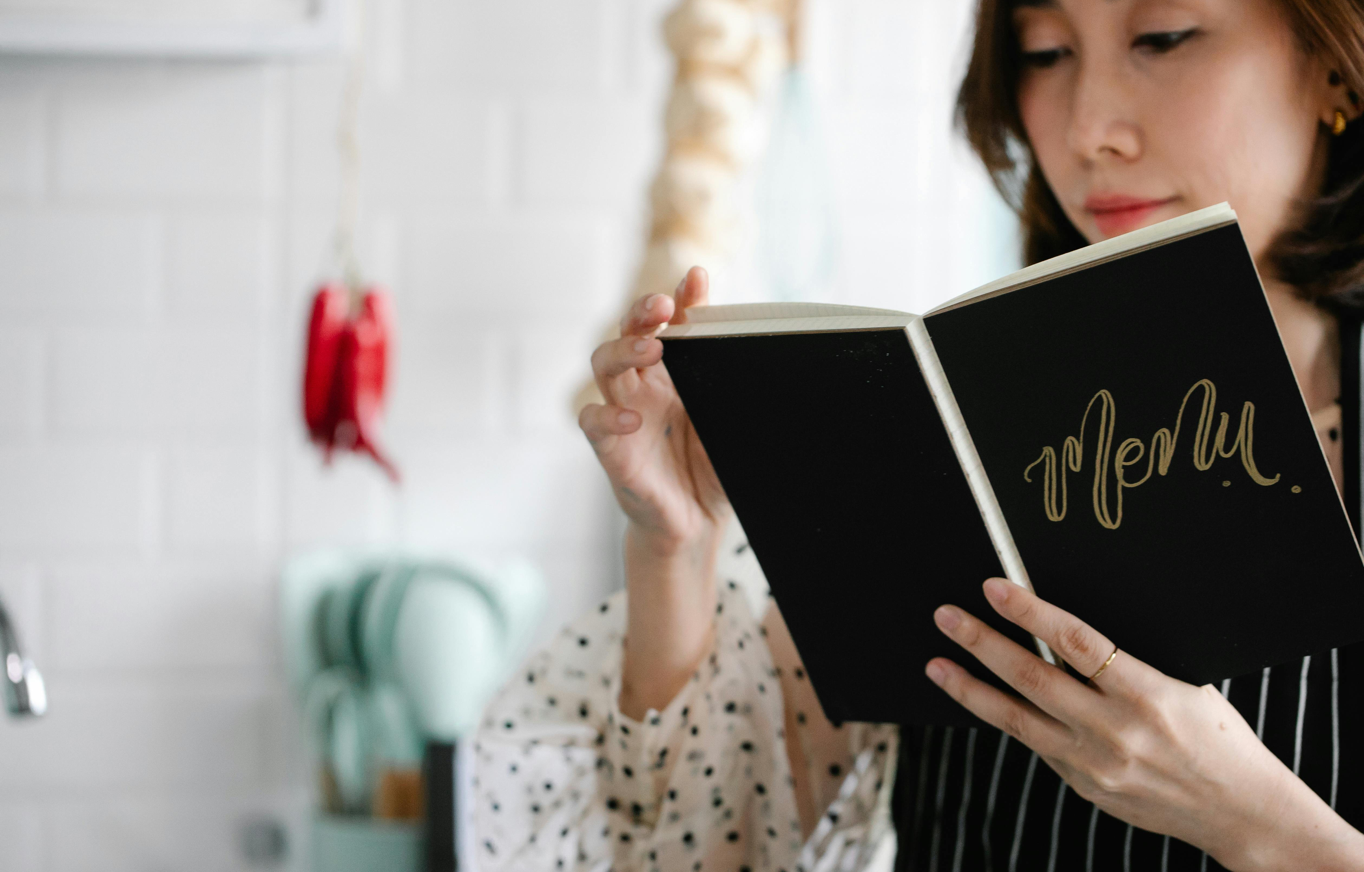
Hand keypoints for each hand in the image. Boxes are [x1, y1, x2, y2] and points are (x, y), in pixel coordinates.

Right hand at [580, 267, 728, 552]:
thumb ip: (732, 386)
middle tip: (661, 306)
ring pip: (604, 364)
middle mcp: (644, 385)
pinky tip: (630, 418)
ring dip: (624, 349)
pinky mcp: (610, 448)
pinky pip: (593, 422)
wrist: (697, 523)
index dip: (681, 298)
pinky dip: (606, 415)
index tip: (696, 278)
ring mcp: (623, 412)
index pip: (671, 324)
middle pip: (627, 331)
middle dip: (641, 312)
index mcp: (673, 373)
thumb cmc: (710, 469)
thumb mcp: (728, 421)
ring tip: (651, 347)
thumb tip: (762, 353)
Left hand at [925, 578, 1363, 871]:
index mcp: (1147, 694)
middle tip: (945, 616)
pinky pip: (1037, 744)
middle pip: (1031, 678)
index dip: (1030, 611)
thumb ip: (1126, 664)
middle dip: (981, 643)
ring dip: (970, 688)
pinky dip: (1007, 718)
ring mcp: (1095, 763)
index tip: (994, 587)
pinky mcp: (1085, 786)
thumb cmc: (1218, 737)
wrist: (1241, 811)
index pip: (1074, 641)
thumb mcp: (1185, 685)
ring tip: (936, 663)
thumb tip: (1063, 629)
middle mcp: (1115, 730)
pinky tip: (982, 698)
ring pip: (1016, 719)